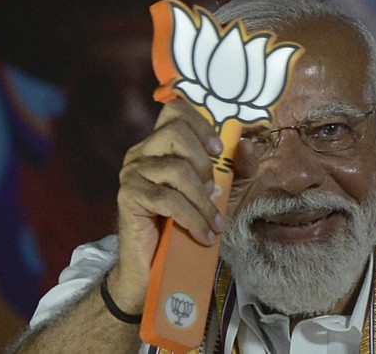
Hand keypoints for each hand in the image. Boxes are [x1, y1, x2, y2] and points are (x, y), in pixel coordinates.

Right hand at [115, 99, 223, 291]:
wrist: (159, 264)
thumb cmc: (190, 221)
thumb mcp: (223, 192)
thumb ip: (238, 168)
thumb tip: (246, 144)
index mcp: (161, 143)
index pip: (175, 111)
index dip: (200, 123)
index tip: (218, 150)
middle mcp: (142, 151)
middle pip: (175, 133)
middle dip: (204, 163)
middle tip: (213, 191)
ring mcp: (132, 172)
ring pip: (176, 170)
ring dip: (204, 201)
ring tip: (215, 223)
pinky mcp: (128, 196)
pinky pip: (167, 200)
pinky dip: (193, 219)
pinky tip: (205, 235)